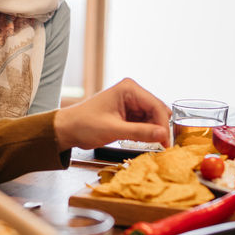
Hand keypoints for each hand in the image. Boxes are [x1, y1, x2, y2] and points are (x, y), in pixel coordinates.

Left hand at [53, 78, 171, 149]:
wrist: (68, 129)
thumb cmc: (84, 125)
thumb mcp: (114, 130)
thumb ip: (140, 132)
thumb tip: (163, 135)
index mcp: (129, 89)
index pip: (155, 106)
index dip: (163, 125)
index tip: (167, 142)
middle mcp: (132, 92)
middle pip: (157, 111)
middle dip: (159, 128)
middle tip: (162, 146)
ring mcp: (131, 102)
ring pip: (153, 118)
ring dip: (152, 131)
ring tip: (149, 145)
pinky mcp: (128, 113)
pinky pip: (144, 123)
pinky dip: (145, 133)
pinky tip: (139, 141)